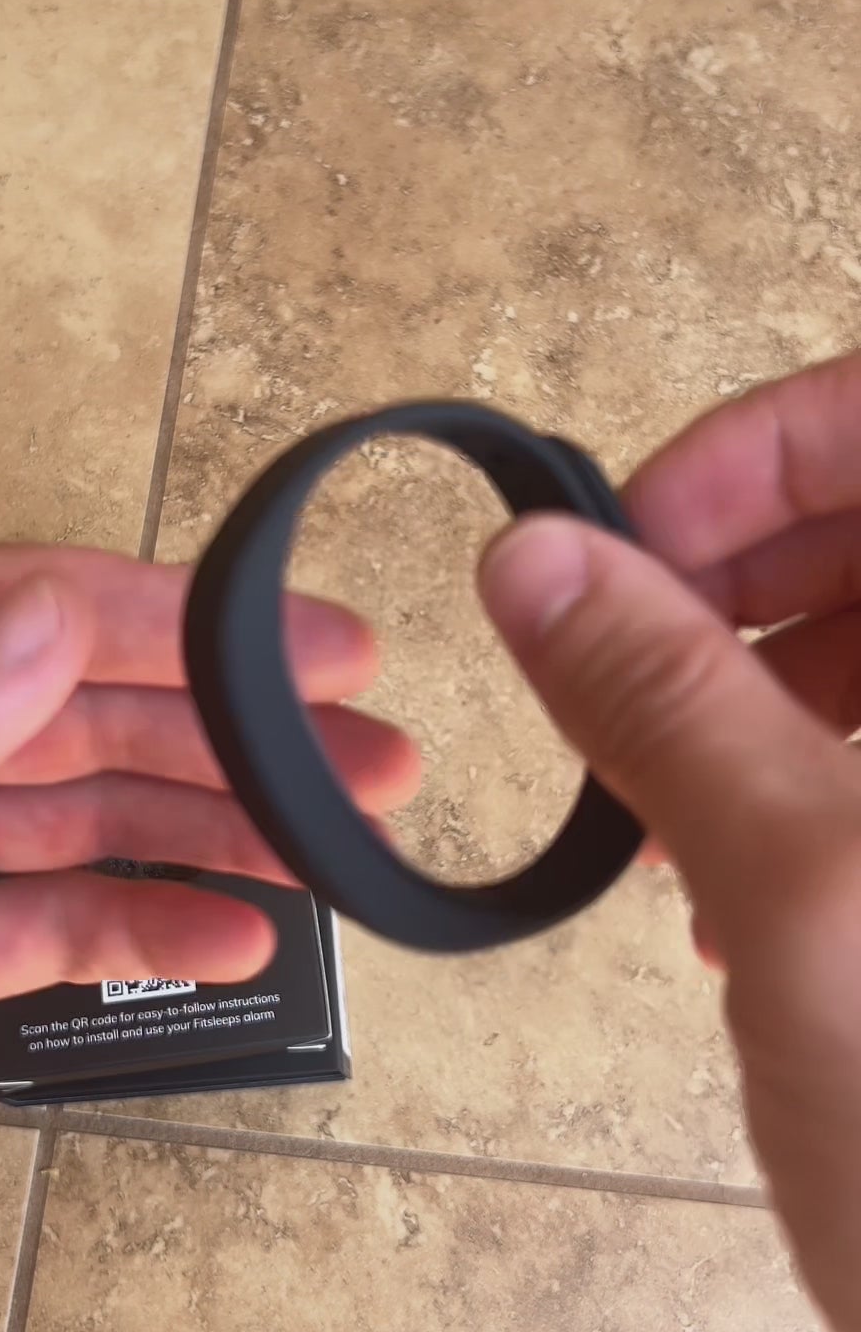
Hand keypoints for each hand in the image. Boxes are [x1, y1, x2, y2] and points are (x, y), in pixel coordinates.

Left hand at [0, 546, 417, 1172]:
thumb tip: (47, 621)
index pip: (28, 609)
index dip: (180, 620)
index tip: (309, 641)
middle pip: (81, 713)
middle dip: (231, 732)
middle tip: (366, 757)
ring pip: (81, 822)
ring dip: (214, 831)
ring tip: (334, 848)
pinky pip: (40, 934)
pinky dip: (140, 933)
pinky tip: (233, 935)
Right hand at [478, 352, 860, 1331]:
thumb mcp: (800, 885)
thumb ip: (661, 693)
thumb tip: (531, 553)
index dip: (766, 446)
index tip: (625, 535)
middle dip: (733, 571)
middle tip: (602, 658)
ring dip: (744, 678)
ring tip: (655, 787)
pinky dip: (782, 768)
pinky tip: (716, 867)